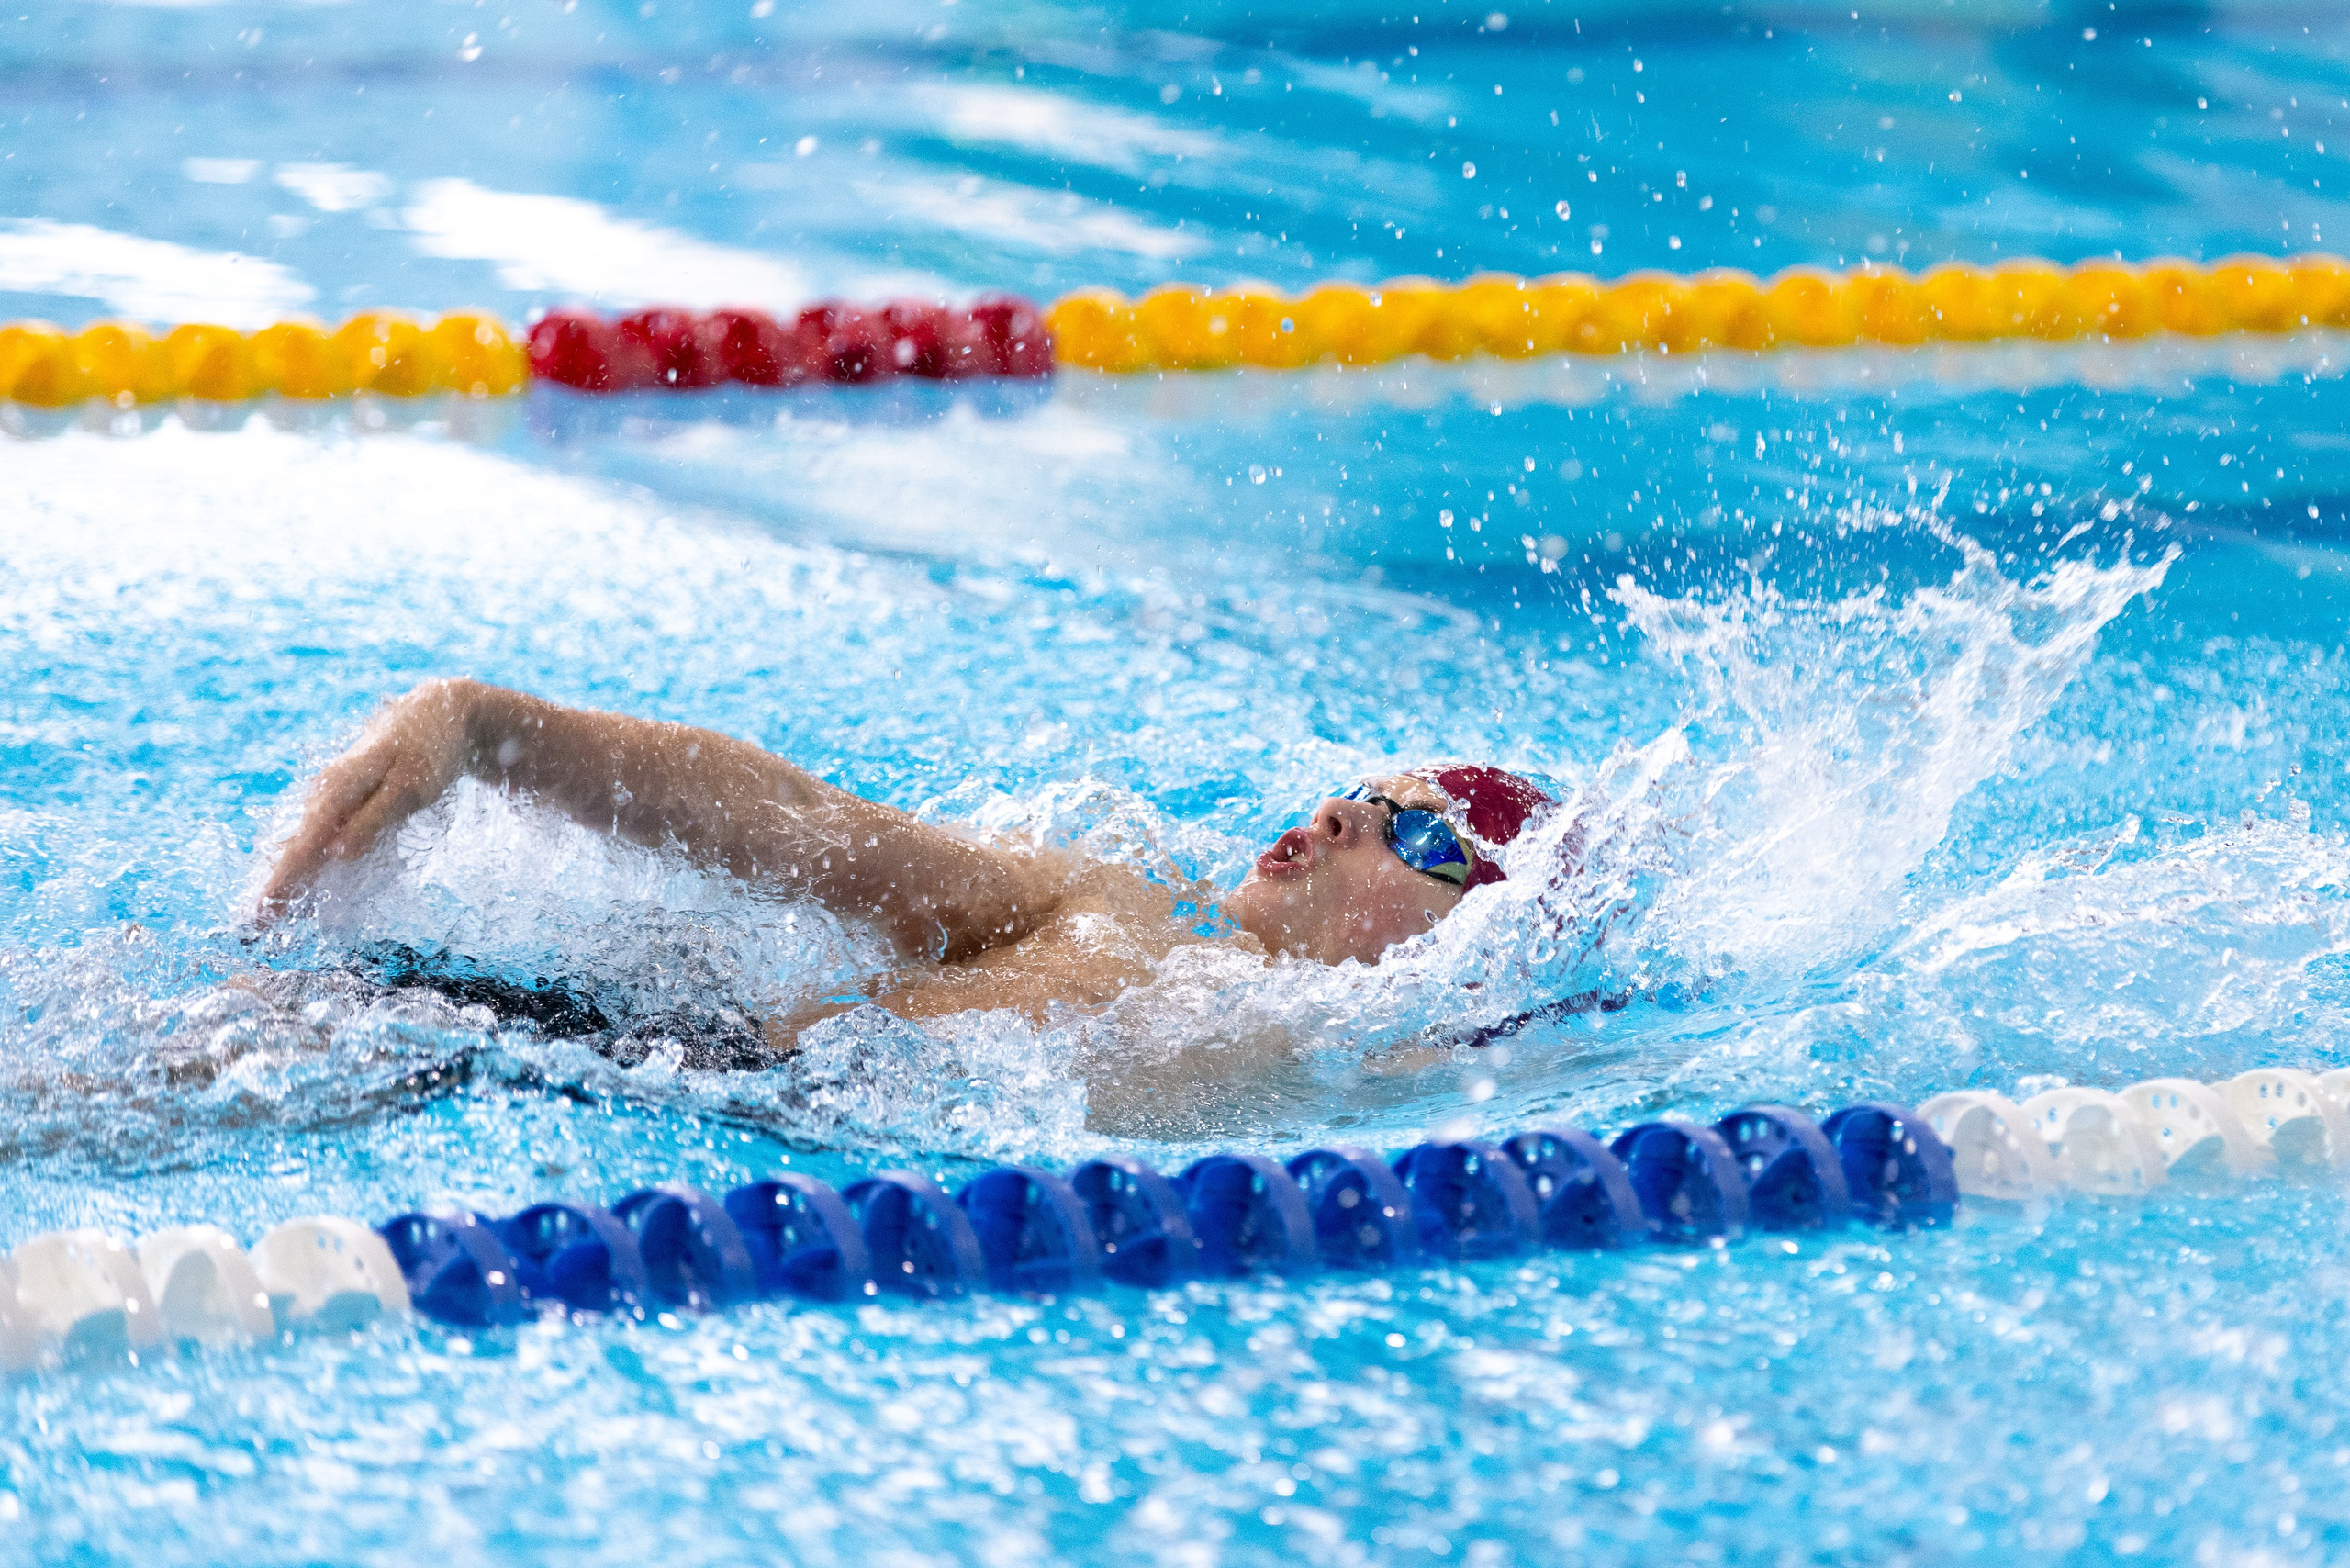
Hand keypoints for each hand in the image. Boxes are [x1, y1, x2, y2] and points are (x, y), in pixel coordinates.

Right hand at [255, 678, 480, 917]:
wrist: (440, 711)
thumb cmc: (430, 751)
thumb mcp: (410, 787)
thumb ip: (374, 820)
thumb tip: (336, 855)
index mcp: (338, 786)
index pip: (304, 843)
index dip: (282, 879)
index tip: (261, 912)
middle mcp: (326, 788)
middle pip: (297, 844)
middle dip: (274, 885)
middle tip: (250, 926)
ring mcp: (333, 790)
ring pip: (305, 839)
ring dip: (286, 875)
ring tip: (266, 913)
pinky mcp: (345, 795)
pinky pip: (319, 832)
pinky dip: (307, 858)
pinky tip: (300, 882)